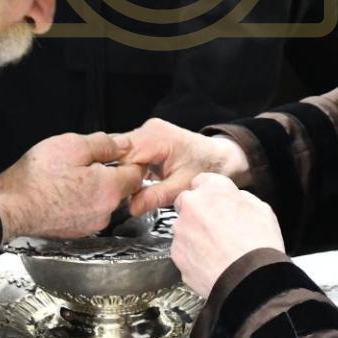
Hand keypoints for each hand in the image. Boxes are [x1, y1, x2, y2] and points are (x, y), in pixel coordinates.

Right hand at [0, 132, 144, 241]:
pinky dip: (80, 201)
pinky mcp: (76, 231)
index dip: (128, 159)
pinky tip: (61, 191)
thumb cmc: (37, 177)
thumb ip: (104, 144)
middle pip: (120, 188)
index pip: (137, 173)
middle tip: (83, 161)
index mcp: (110, 188)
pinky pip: (87, 211)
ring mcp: (91, 225)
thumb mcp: (72, 145)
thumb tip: (123, 144)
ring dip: (93, 188)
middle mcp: (106, 211)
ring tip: (67, 176)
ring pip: (103, 200)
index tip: (114, 152)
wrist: (9, 207)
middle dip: (108, 173)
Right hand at [123, 118, 250, 215]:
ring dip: (122, 169)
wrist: (219, 157)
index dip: (118, 175)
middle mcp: (149, 129)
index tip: (119, 193)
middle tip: (121, 194)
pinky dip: (128, 165)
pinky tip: (133, 179)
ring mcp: (147, 131)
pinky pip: (129, 150)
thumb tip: (132, 208)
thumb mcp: (181, 187)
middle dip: (117, 172)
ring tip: (127, 187)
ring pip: (121, 150)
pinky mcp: (147, 137)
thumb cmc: (205, 168)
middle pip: (119, 151)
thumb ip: (155, 196)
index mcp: (157, 139)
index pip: (123, 155)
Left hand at [172, 174, 284, 297]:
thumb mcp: (261, 209)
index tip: (216, 202)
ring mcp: (180, 231)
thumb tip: (234, 199)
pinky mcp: (176, 255)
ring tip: (217, 249)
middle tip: (216, 227)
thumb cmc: (258, 244)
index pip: (202, 181)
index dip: (210, 193)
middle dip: (197, 212)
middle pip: (187, 203)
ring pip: (183, 228)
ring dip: (195, 235)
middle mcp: (190, 206)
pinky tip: (211, 262)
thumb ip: (240, 198)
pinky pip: (183, 250)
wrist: (249, 278)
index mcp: (211, 190)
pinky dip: (193, 255)